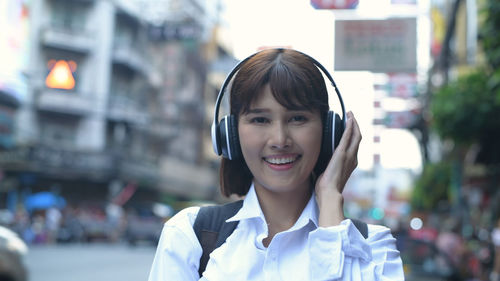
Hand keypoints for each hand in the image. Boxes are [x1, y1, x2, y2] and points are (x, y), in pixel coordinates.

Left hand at [315, 111, 361, 225]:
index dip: (353, 135)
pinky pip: (348, 137)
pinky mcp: (342, 154)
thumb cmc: (326, 188)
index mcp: (349, 164)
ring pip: (356, 135)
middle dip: (356, 126)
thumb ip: (326, 166)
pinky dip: (350, 127)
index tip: (349, 127)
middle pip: (358, 138)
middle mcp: (353, 159)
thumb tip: (317, 162)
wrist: (329, 194)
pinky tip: (349, 119)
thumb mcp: (327, 174)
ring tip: (350, 114)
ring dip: (354, 123)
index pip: (354, 146)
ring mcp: (349, 156)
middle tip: (351, 116)